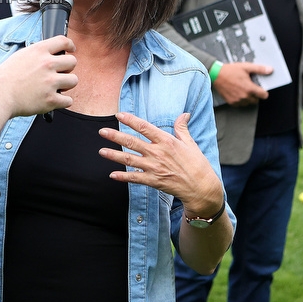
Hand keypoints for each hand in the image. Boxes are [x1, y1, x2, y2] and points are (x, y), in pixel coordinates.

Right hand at [0, 36, 76, 117]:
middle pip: (72, 62)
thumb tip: (50, 55)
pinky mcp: (51, 100)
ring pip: (73, 80)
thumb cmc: (4, 78)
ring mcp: (50, 82)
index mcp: (39, 51)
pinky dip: (63, 101)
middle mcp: (47, 64)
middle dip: (67, 68)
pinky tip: (54, 100)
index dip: (70, 45)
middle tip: (59, 74)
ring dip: (66, 85)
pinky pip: (68, 100)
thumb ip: (37, 54)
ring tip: (56, 88)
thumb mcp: (20, 56)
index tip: (72, 50)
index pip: (63, 41)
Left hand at [98, 112, 222, 216]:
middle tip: (101, 131)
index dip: (130, 120)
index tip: (119, 115)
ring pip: (129, 160)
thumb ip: (182, 128)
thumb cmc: (197, 164)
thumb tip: (184, 114)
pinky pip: (135, 178)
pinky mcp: (153, 181)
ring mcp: (154, 168)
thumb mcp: (190, 143)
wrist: (201, 188)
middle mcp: (158, 153)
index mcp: (166, 141)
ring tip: (101, 151)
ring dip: (114, 155)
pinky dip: (123, 176)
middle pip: (132, 142)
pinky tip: (112, 174)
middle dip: (115, 136)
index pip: (144, 127)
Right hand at [213, 62, 270, 107]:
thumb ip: (259, 69)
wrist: (216, 74)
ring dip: (248, 98)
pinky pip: (240, 104)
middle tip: (250, 88)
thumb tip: (270, 70)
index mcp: (250, 88)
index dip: (263, 92)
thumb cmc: (230, 70)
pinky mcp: (232, 102)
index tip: (261, 89)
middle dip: (255, 95)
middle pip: (256, 100)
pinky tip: (237, 93)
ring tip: (243, 90)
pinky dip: (241, 100)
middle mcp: (244, 96)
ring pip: (248, 103)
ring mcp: (238, 100)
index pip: (264, 96)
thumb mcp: (246, 67)